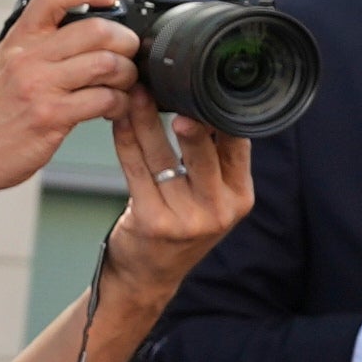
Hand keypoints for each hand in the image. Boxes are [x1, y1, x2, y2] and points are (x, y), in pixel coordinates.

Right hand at [0, 0, 143, 199]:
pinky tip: (114, 108)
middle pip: (97, 30)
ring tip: (122, 84)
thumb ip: (46, 42)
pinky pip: (104, 99)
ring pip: (107, 64)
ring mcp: (39, 85)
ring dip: (127, 75)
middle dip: (126, 41)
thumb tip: (95, 24)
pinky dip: (120, 103)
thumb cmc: (0, 108)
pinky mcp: (52, 115)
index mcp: (20, 38)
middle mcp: (28, 57)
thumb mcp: (11, 62)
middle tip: (129, 54)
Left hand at [100, 93, 252, 293]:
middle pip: (203, 152)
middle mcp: (218, 210)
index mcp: (240, 197)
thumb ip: (215, 161)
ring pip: (163, 157)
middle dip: (187, 117)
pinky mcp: (152, 222)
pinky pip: (136, 171)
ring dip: (146, 121)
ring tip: (137, 94)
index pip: (236, 146)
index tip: (204, 85)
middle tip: (173, 89)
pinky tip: (120, 122)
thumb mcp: (212, 199)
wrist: (149, 276)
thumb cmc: (179, 226)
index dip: (220, 115)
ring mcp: (186, 219)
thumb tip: (206, 105)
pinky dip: (127, 142)